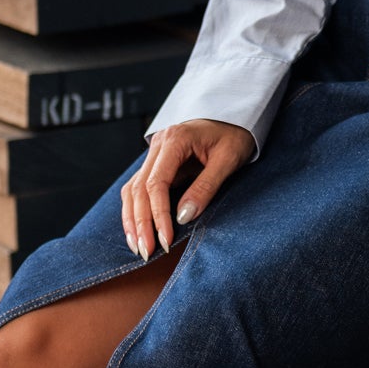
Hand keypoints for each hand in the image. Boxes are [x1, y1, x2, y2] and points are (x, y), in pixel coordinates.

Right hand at [122, 117, 255, 259]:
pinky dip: (135, 209)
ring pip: (133, 189)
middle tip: (146, 251)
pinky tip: (137, 230)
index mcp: (175, 139)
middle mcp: (158, 144)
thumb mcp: (228, 159)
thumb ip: (206, 187)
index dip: (158, 214)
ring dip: (132, 219)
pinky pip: (139, 187)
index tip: (165, 239)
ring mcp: (154, 153)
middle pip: (139, 188)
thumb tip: (183, 217)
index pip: (157, 183)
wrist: (235, 116)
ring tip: (137, 247)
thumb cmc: (235, 134)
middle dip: (141, 222)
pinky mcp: (157, 162)